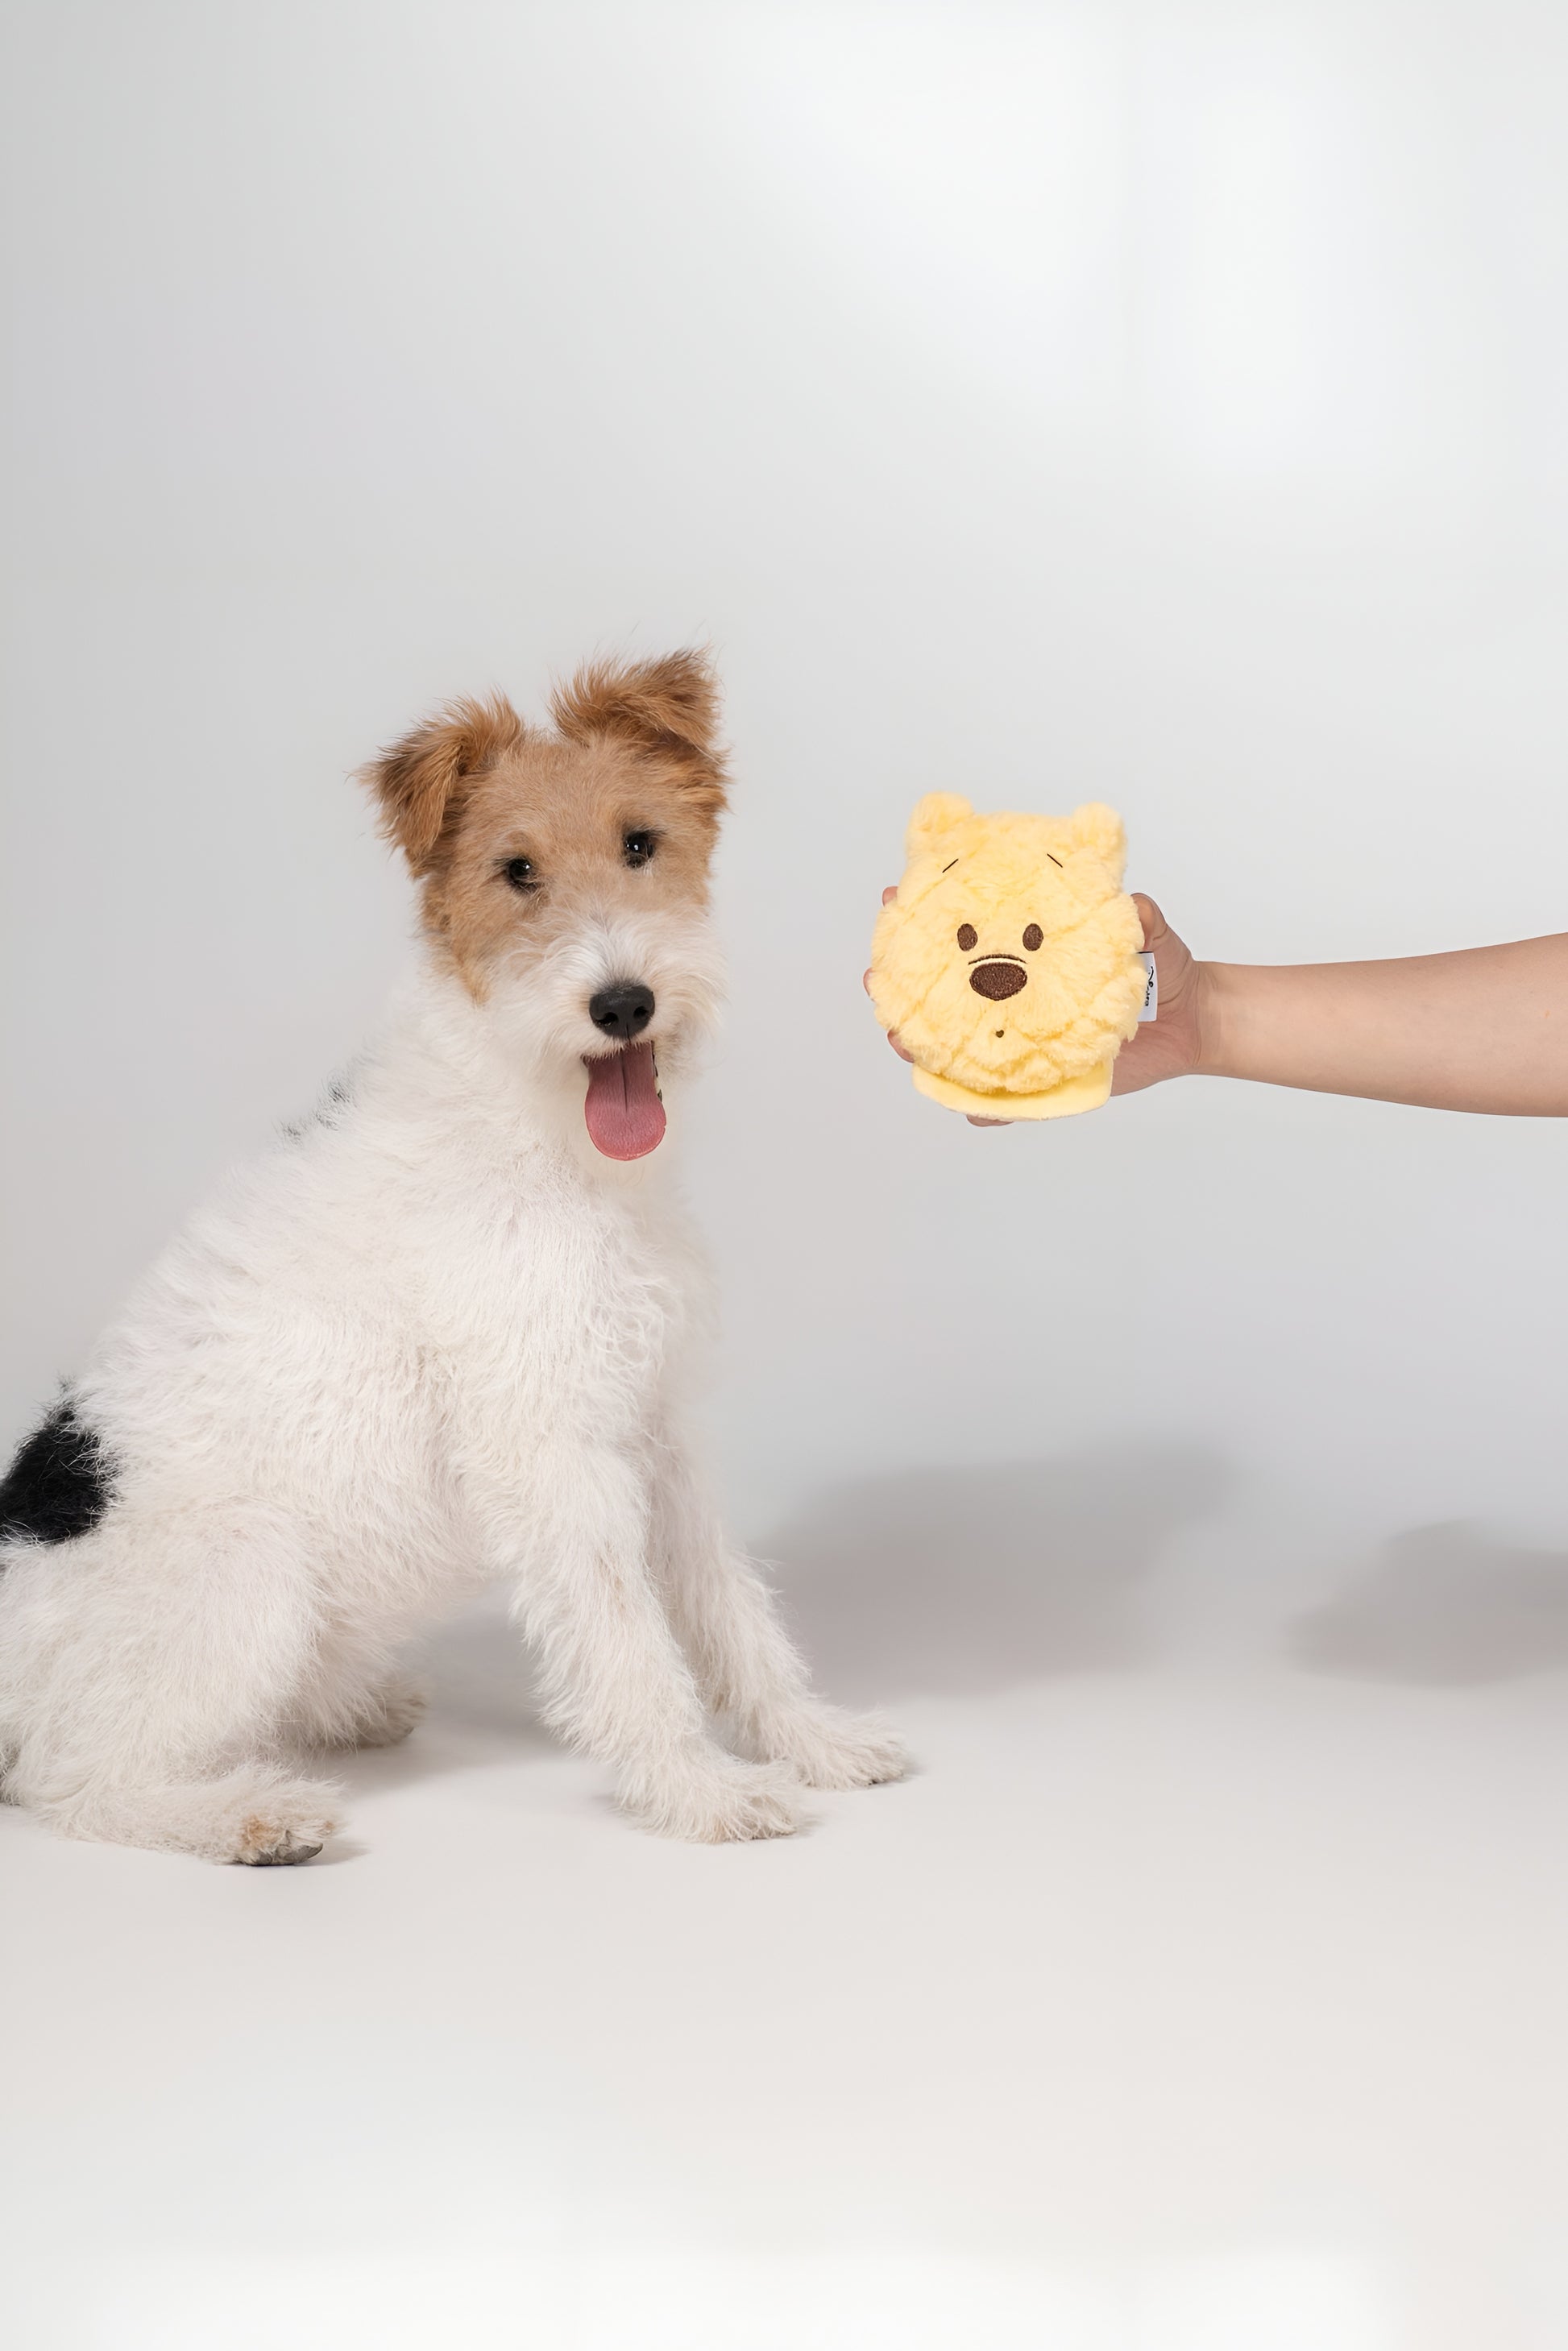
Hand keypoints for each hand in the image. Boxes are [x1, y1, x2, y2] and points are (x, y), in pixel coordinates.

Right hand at [865, 887, 1204, 1119]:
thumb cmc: (1164, 969)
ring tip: (904, 1041)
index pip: (965, 932)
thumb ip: (1139, 919)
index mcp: (1027, 952)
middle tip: (878, 978)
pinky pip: (1003, 1102)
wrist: (1192, 1021)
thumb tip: (1132, 908)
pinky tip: (972, 1109)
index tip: (896, 896)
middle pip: (943, 997)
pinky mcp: (1043, 1082)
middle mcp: (1014, 997)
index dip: (925, 916)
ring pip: (958, 1051)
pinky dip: (985, 1109)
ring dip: (924, 1050)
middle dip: (902, 988)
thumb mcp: (1151, 933)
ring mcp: (1024, 1040)